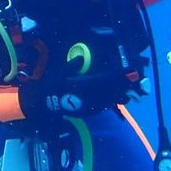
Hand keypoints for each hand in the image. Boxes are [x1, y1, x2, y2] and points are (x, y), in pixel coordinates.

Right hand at [18, 72, 136, 121]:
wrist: (39, 104)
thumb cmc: (47, 86)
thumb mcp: (57, 72)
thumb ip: (71, 66)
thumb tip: (81, 59)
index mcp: (79, 88)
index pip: (103, 81)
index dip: (115, 76)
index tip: (125, 70)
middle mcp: (86, 99)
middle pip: (109, 91)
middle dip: (121, 84)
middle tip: (131, 76)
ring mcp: (86, 107)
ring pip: (108, 99)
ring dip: (118, 92)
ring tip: (126, 84)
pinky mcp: (86, 111)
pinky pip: (102, 105)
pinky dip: (110, 99)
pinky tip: (114, 94)